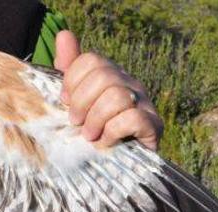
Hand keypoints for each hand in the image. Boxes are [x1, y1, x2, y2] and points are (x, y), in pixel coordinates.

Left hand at [54, 31, 163, 150]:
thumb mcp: (75, 103)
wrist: (112, 171)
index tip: (65, 103)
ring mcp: (144, 104)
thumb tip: (64, 34)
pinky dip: (112, 132)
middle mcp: (129, 84)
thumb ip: (70, 70)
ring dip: (96, 120)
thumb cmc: (91, 135)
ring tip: (90, 136)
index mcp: (110, 76)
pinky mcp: (153, 126)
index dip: (72, 81)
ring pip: (117, 96)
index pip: (91, 60)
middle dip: (82, 103)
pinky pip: (132, 117)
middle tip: (76, 123)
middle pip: (103, 76)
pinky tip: (106, 143)